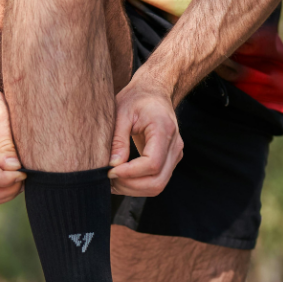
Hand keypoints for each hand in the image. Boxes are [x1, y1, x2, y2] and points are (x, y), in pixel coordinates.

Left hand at [108, 77, 183, 195]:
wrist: (154, 93)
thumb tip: (113, 165)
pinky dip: (138, 186)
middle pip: (157, 181)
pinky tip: (121, 178)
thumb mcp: (121, 112)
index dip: (130, 173)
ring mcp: (175, 155)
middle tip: (108, 178)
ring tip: (112, 180)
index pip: (152, 163)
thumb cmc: (137, 99)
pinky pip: (156, 181)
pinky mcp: (170, 161)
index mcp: (164, 130)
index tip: (109, 171)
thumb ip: (118, 139)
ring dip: (133, 189)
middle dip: (130, 185)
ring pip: (157, 185)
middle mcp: (175, 146)